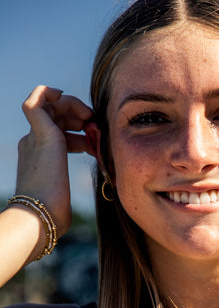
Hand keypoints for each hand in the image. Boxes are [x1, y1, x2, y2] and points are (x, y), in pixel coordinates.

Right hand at [15, 85, 93, 237]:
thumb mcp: (64, 196)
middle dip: (77, 115)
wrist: (39, 215)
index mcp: (39, 157)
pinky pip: (36, 100)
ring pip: (49, 106)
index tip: (94, 140)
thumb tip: (85, 192)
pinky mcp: (41, 133)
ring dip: (72, 105)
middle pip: (55, 117)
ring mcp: (35, 137)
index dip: (78, 132)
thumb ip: (69, 190)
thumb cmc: (54, 214)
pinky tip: (64, 96)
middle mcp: (34, 144)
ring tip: (89, 116)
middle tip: (95, 123)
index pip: (58, 134)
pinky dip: (47, 92)